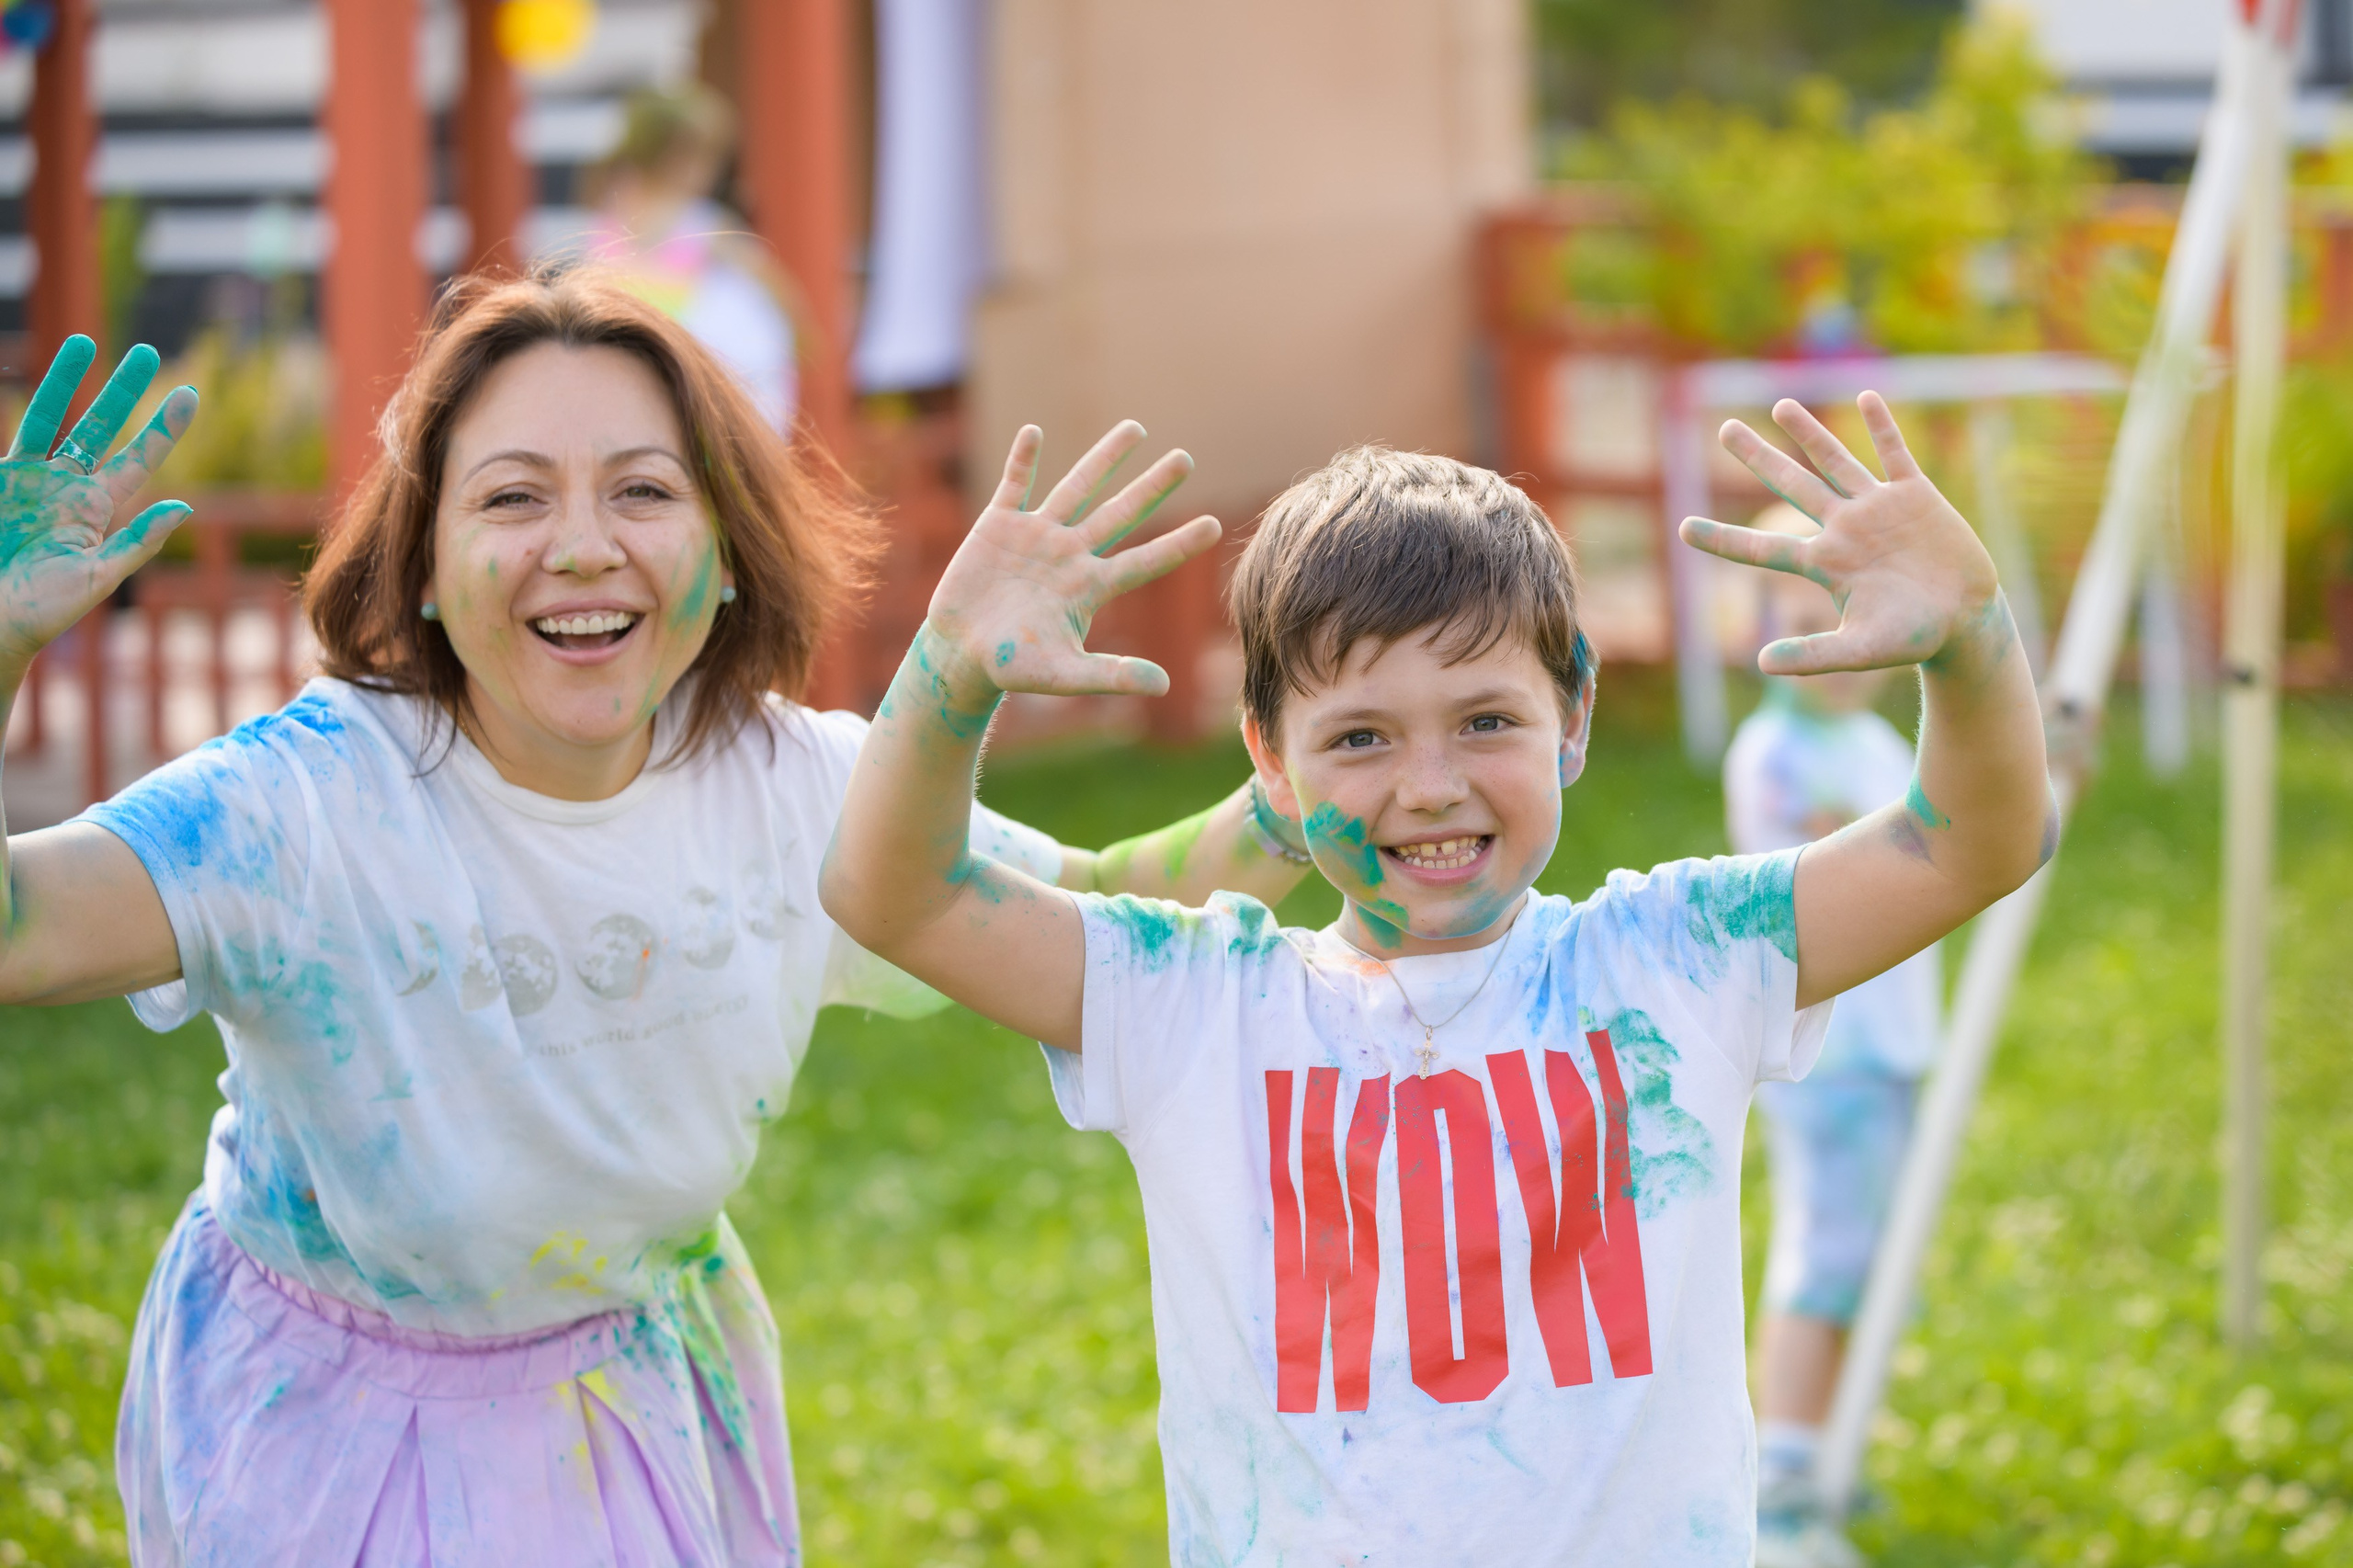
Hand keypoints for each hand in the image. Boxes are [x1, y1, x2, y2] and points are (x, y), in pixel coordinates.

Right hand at [0, 335, 199, 673]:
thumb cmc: (41, 612)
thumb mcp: (96, 577)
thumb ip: (137, 542)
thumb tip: (183, 507)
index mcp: (94, 509)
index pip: (138, 459)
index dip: (163, 428)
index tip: (191, 395)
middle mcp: (63, 486)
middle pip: (98, 426)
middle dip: (122, 391)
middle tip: (148, 352)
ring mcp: (24, 478)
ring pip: (50, 416)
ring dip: (66, 379)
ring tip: (85, 342)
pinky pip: (11, 431)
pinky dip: (12, 401)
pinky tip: (18, 370)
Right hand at [924, 421, 1221, 704]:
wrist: (960, 654)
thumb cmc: (1012, 668)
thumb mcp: (1065, 675)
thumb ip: (1112, 676)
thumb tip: (1166, 686)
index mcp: (1089, 587)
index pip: (1144, 561)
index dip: (1178, 544)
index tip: (1215, 526)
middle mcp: (1070, 555)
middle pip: (1121, 512)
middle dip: (1153, 485)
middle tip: (1187, 458)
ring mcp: (1036, 536)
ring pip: (1077, 486)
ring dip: (1104, 457)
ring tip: (1136, 428)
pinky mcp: (997, 526)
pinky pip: (1014, 484)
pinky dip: (1022, 459)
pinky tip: (1034, 431)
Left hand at [1680, 392, 2002, 674]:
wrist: (1966, 622)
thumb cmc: (1912, 639)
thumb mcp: (1860, 650)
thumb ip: (1813, 656)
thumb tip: (1761, 664)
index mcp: (1824, 563)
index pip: (1760, 549)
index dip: (1721, 538)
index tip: (1681, 528)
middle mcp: (1843, 529)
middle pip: (1791, 484)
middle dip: (1758, 456)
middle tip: (1724, 428)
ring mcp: (1877, 509)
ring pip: (1835, 461)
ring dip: (1809, 432)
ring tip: (1780, 404)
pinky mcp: (1916, 497)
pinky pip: (1895, 454)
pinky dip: (1882, 427)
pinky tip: (1865, 396)